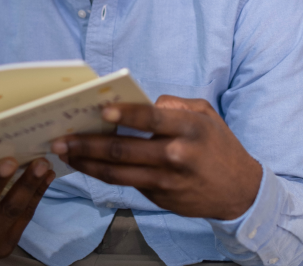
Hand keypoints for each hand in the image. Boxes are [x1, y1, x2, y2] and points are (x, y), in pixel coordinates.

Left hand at [51, 96, 261, 220]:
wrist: (240, 192)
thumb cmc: (219, 145)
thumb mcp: (206, 114)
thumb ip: (174, 104)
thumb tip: (142, 103)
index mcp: (188, 129)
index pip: (151, 119)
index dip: (125, 115)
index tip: (100, 111)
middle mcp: (175, 156)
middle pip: (124, 150)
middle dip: (88, 144)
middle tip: (62, 139)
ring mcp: (166, 181)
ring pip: (118, 173)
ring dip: (86, 164)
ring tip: (65, 155)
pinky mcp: (160, 198)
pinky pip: (126, 183)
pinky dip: (102, 175)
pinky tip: (86, 166)